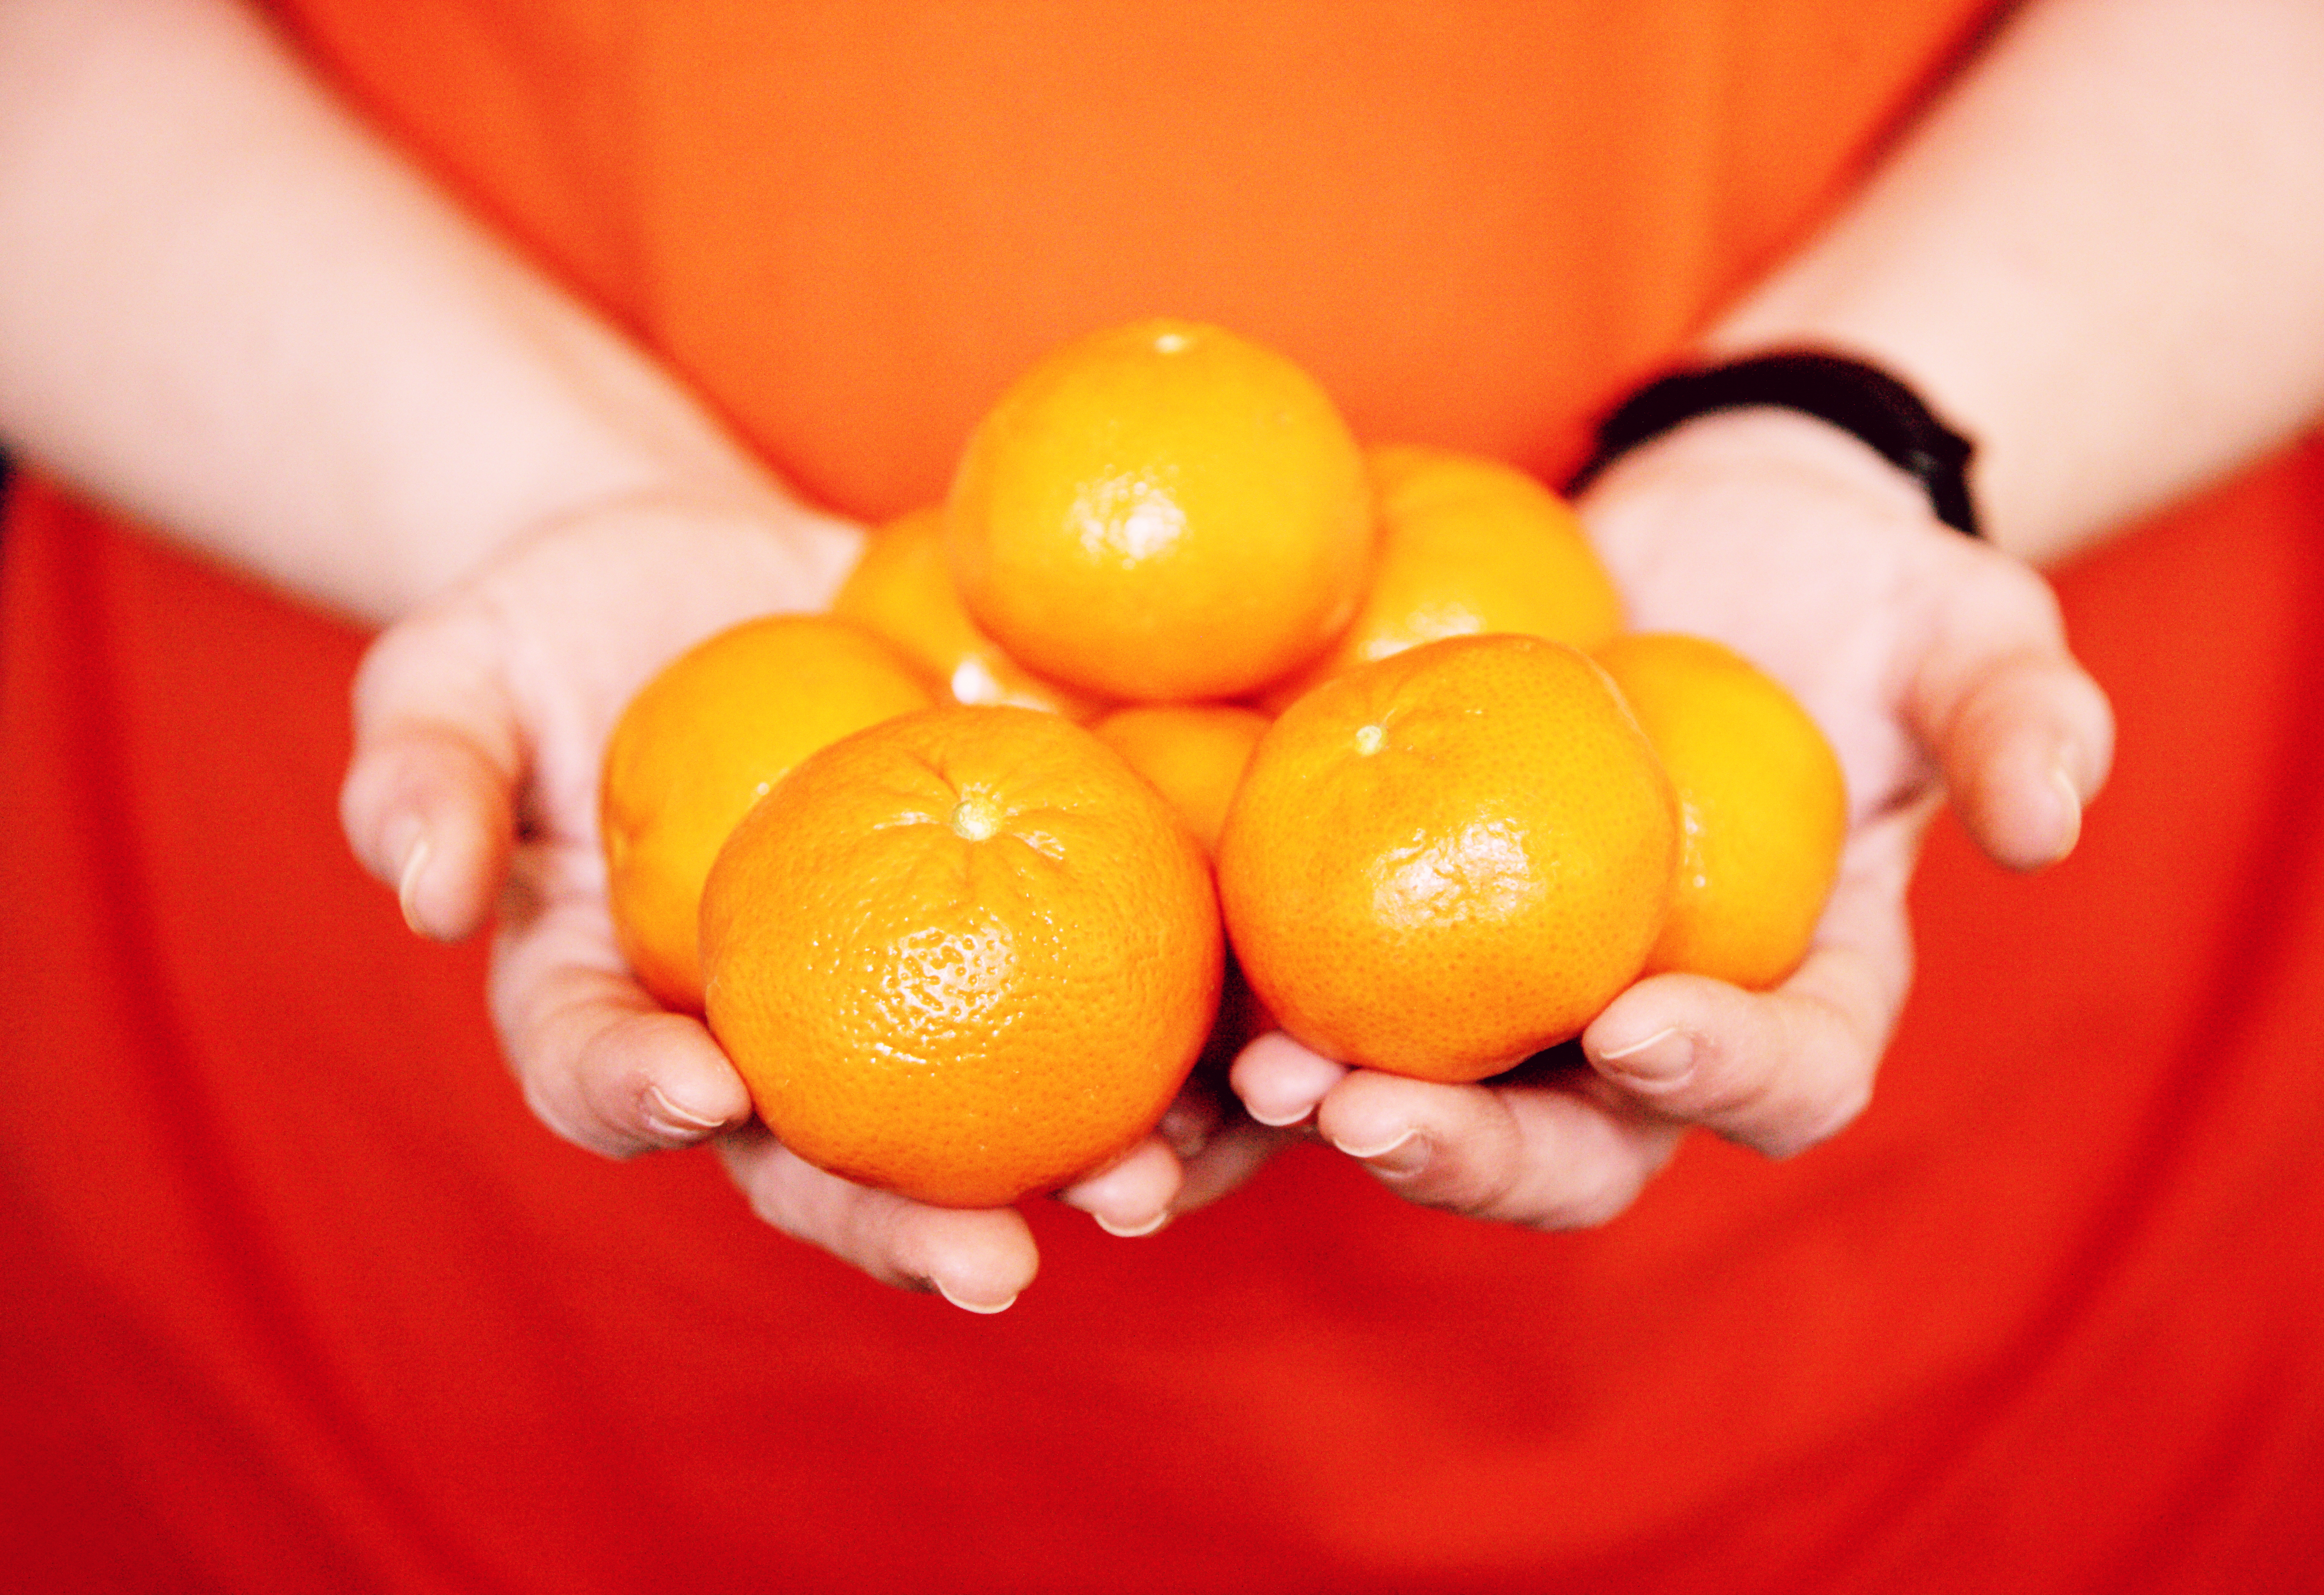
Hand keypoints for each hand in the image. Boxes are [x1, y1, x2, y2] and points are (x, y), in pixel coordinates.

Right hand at [336, 490, 1280, 1308]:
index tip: (697, 1091)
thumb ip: (418, 774)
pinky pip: (1094, 972)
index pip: (610, 1080)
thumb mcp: (448, 673)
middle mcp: (768, 1032)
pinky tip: (1247, 1031)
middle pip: (827, 1158)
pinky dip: (1168, 1013)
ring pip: (987, 1108)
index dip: (644, 1104)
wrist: (702, 572)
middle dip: (911, 1220)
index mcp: (617, 1008)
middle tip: (999, 1264)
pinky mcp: (1010, 903)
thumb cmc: (549, 631)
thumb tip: (419, 888)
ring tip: (1162, 1176)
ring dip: (1079, 1160)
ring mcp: (895, 982)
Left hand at [1230, 406, 2114, 1226]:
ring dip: (1300, 1138)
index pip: (1774, 1077)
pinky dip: (1224, 1032)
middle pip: (1566, 1147)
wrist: (1716, 540)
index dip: (1717, 1070)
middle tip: (1365, 1113)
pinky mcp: (1388, 928)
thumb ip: (2022, 718)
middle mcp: (1639, 1032)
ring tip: (1206, 1117)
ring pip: (1408, 1109)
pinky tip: (1142, 1039)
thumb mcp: (1970, 628)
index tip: (1636, 1016)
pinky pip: (1304, 1001)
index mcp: (1795, 998)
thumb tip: (2049, 823)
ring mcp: (1505, 995)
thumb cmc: (1860, 594)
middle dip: (1466, 1150)